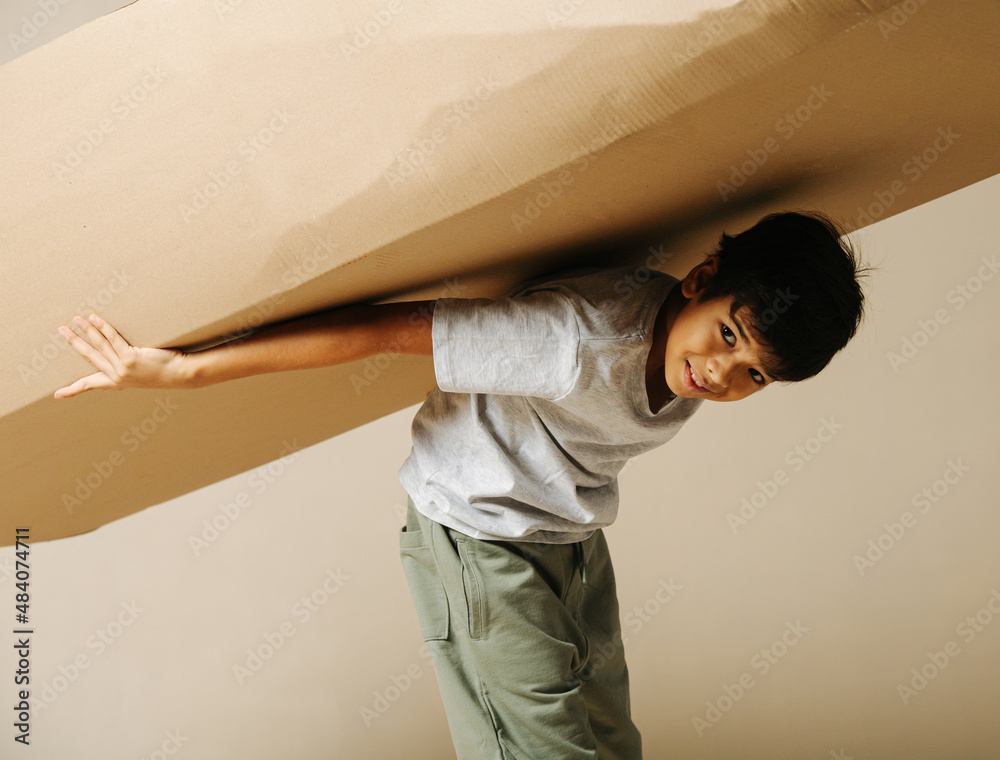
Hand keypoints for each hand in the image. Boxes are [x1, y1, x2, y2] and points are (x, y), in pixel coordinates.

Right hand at [53, 314, 189, 397]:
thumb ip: (121, 380)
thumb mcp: (138, 380)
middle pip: (89, 356)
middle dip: (74, 342)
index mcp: (117, 383)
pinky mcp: (130, 357)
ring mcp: (122, 367)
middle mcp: (117, 376)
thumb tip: (105, 386)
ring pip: (99, 345)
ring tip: (75, 319)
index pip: (90, 384)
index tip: (57, 395)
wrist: (180, 374)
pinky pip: (113, 338)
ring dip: (85, 330)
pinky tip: (94, 318)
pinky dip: (102, 327)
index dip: (73, 389)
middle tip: (60, 330)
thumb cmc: (163, 373)